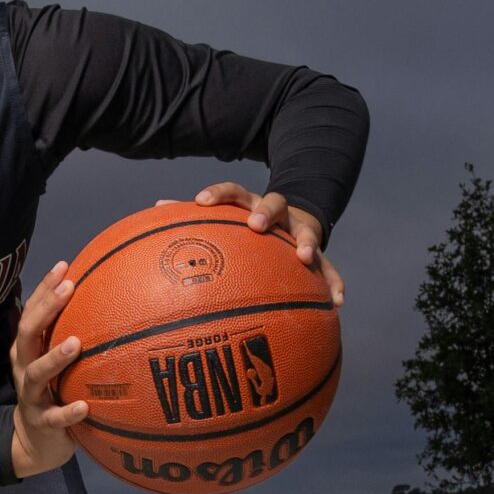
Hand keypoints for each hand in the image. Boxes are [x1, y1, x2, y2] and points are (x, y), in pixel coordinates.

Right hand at [8, 258, 90, 478]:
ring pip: (36, 374)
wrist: (34, 443)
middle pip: (27, 334)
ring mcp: (31, 397)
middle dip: (46, 310)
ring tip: (76, 343)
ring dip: (55, 357)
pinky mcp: (43, 424)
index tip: (64, 266)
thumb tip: (106, 303)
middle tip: (69, 289)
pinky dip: (68, 412)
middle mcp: (24, 368)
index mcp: (27, 351)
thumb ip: (68, 337)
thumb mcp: (55, 365)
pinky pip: (55, 417)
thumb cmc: (53, 393)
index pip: (32, 313)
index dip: (44, 290)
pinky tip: (85, 406)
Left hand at [158, 182, 343, 307]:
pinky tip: (337, 301)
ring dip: (308, 243)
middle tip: (256, 224)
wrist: (294, 220)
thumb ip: (195, 216)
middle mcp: (276, 213)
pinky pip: (330, 268)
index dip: (218, 193)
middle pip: (274, 203)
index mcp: (249, 204)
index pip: (233, 192)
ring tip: (306, 258)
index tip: (201, 201)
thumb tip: (156, 208)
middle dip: (265, 212)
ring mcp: (300, 231)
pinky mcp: (319, 253)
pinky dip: (334, 283)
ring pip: (308, 233)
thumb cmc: (246, 228)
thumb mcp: (226, 217)